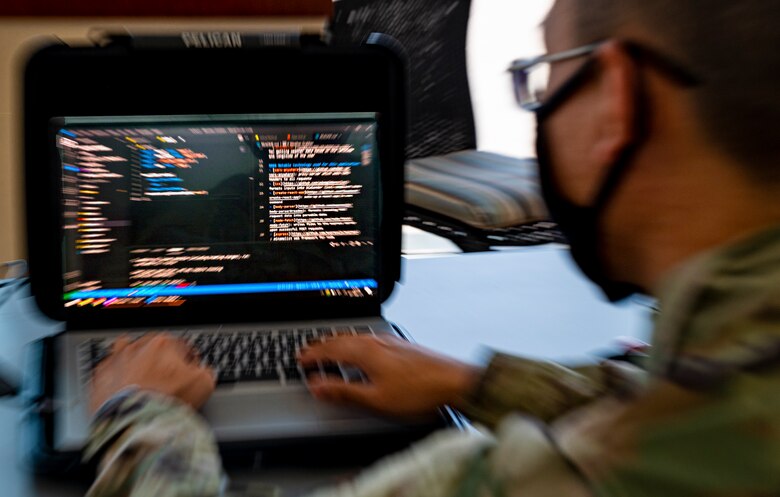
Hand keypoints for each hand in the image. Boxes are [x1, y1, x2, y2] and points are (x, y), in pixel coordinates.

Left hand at [90, 333, 215, 413]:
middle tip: (166, 380)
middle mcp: (137, 347)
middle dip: (160, 360)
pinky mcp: (100, 377)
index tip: (189, 373)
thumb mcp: (203, 385)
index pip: (181, 346)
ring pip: (126, 353)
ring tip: (140, 379)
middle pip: (153, 348)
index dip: (189, 361)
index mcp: (163, 344)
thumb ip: (206, 372)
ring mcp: (116, 360)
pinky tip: (122, 390)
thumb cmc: (166, 402)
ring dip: (134, 362)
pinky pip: (109, 371)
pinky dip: (115, 378)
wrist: (133, 422)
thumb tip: (204, 372)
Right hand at [298, 335, 480, 416]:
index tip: (299, 359)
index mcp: (366, 352)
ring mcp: (390, 341)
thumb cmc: (419, 391)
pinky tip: (360, 348)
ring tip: (328, 347)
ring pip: (355, 337)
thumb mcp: (375, 398)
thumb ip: (344, 392)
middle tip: (307, 350)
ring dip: (337, 342)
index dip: (313, 356)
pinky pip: (368, 338)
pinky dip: (354, 342)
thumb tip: (318, 386)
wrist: (455, 382)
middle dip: (321, 346)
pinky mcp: (401, 345)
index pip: (330, 350)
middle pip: (341, 340)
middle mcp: (376, 342)